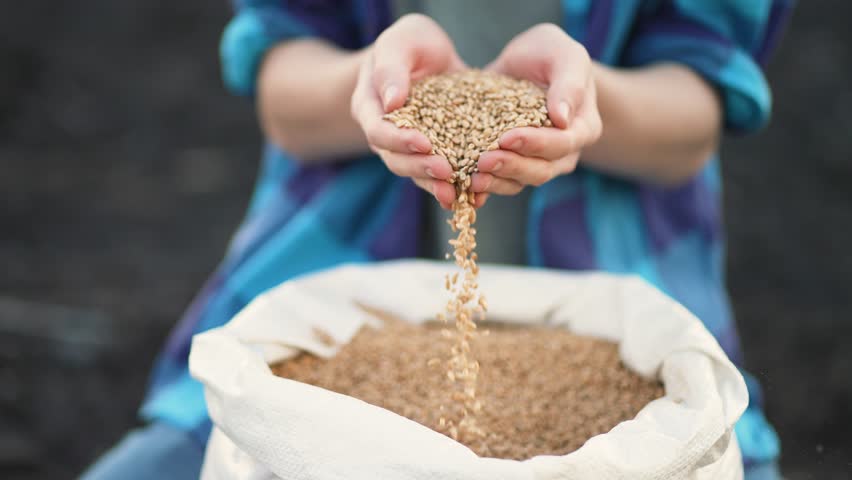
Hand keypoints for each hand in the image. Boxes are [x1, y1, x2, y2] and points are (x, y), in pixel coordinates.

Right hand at [351, 14, 474, 208]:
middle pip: (397, 160)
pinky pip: (441, 175)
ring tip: (457, 194)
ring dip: (436, 185)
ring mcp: (409, 148)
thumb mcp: (400, 41)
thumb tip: (392, 101)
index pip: (379, 132)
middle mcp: (386, 135)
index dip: (399, 141)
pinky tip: (476, 195)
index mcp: (370, 108)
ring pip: (418, 173)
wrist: (426, 55)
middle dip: (421, 168)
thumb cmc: (410, 44)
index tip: (423, 143)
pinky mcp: (435, 153)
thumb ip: (392, 67)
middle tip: (446, 172)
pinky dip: (457, 186)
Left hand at [472, 24, 601, 195]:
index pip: (562, 144)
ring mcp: (536, 162)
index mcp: (581, 128)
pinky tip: (465, 186)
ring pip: (519, 182)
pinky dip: (483, 188)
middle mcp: (562, 153)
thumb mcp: (564, 55)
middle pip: (541, 170)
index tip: (507, 137)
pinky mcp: (511, 165)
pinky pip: (499, 183)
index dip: (536, 143)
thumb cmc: (549, 54)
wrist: (525, 62)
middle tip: (484, 160)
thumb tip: (562, 119)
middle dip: (511, 166)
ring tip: (472, 178)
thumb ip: (569, 83)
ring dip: (495, 181)